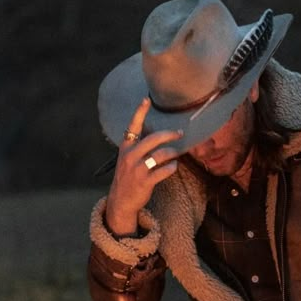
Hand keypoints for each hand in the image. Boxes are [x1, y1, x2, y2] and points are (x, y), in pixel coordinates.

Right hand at [106, 98, 182, 234]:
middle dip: (170, 134)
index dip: (140, 112)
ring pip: (161, 155)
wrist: (121, 200)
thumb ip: (138, 144)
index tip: (146, 100)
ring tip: (176, 153)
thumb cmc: (127, 176)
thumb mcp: (127, 158)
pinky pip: (164, 171)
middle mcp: (131, 155)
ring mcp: (138, 169)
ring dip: (172, 153)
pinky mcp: (145, 181)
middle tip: (180, 133)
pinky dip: (172, 167)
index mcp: (126, 147)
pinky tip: (173, 166)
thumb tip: (151, 128)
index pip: (133, 126)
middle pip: (154, 139)